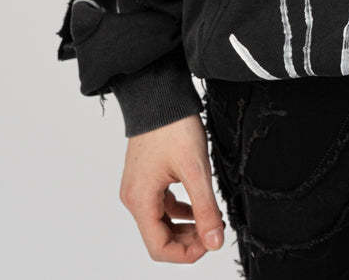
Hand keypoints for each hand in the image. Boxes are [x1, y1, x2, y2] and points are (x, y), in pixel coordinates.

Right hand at [119, 112, 225, 261]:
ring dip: (185, 226)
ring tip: (210, 218)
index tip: (210, 242)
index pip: (159, 248)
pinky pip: (161, 204)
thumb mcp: (196, 169)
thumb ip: (205, 208)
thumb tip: (215, 242)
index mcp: (140, 201)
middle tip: (214, 231)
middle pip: (159, 237)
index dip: (186, 253)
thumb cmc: (173, 126)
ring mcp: (139, 186)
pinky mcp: (146, 176)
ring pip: (161, 221)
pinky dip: (179, 210)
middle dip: (187, 240)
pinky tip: (198, 203)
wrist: (160, 94)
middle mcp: (134, 198)